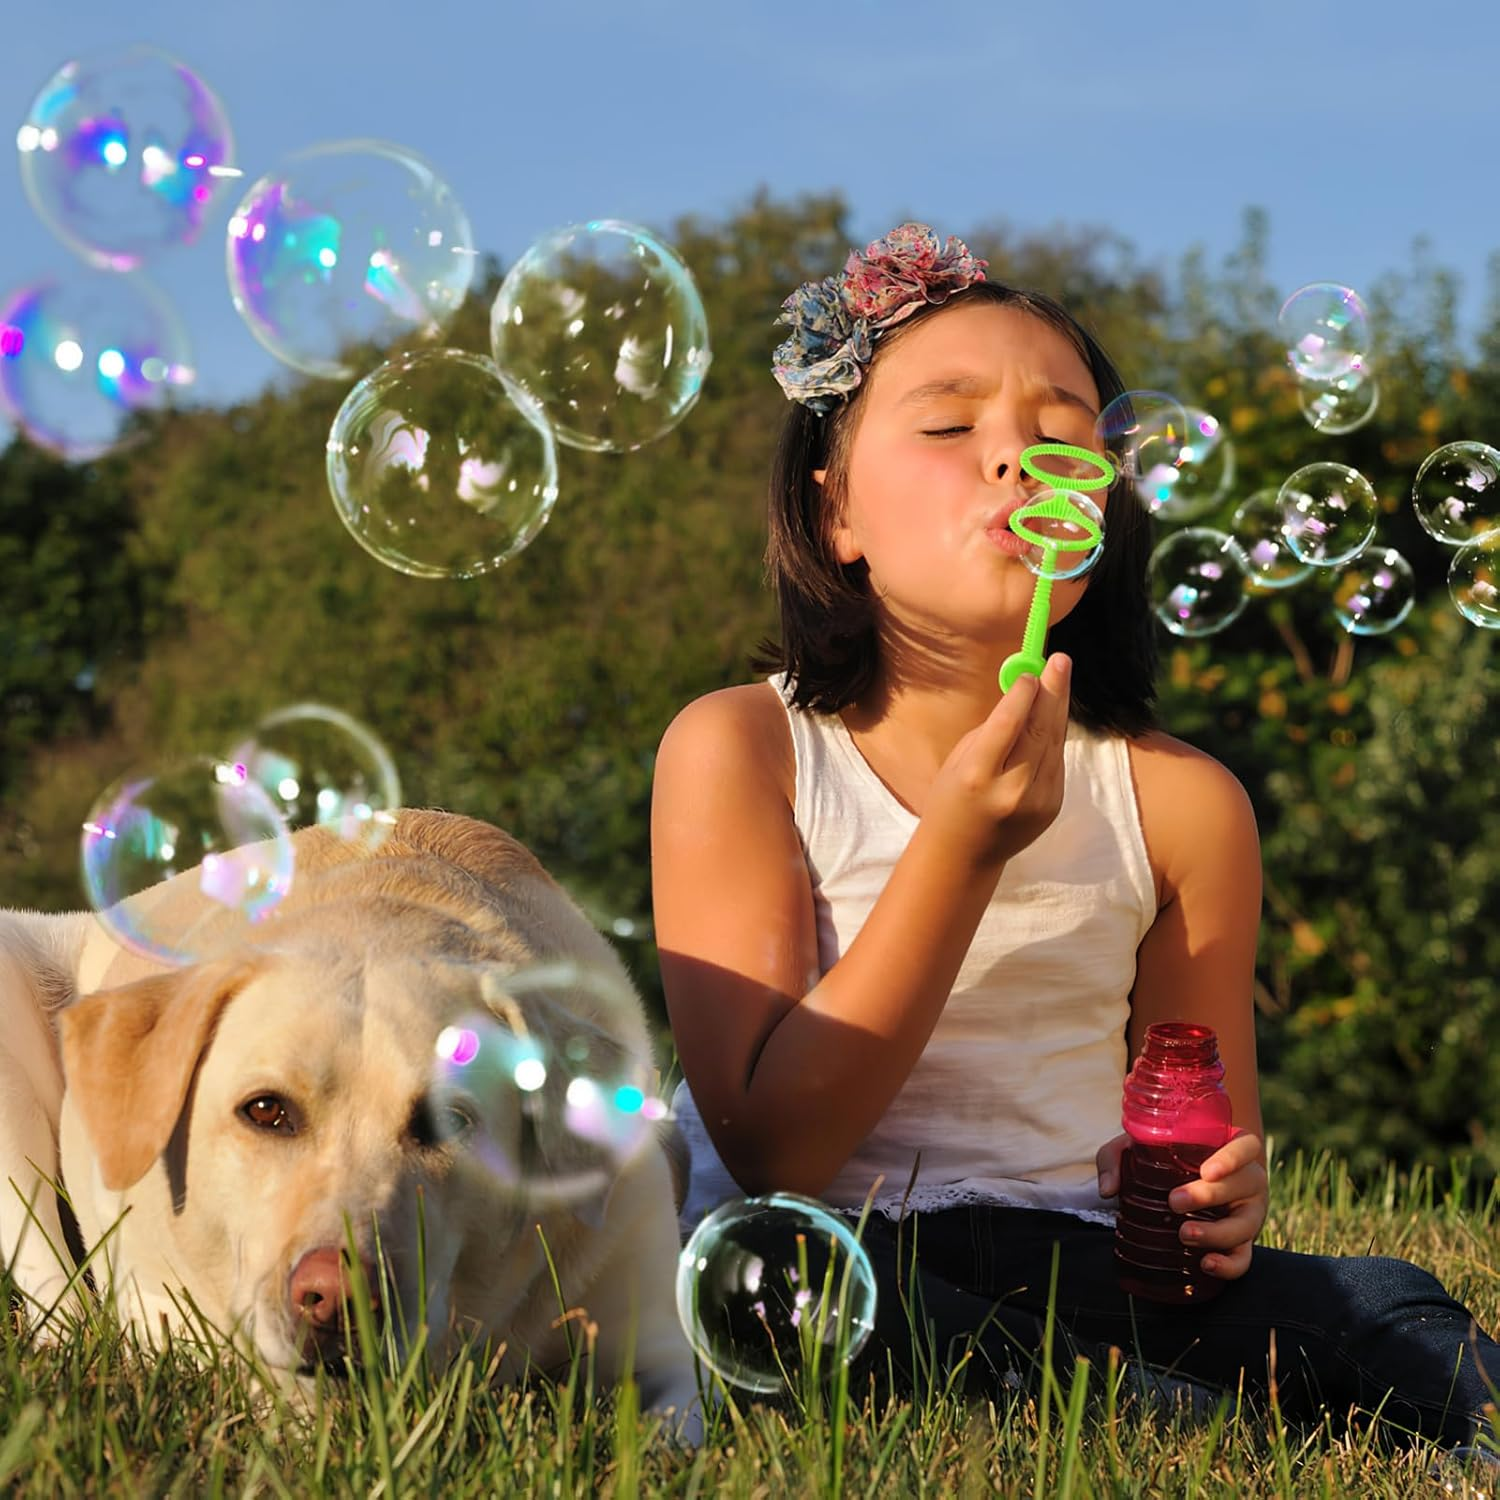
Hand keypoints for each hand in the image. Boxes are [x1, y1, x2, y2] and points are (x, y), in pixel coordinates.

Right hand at [925, 652, 1070, 868]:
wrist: (963, 856)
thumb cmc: (951, 798)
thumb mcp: (959, 760)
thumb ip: (992, 730)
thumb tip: (1024, 694)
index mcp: (977, 775)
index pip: (1008, 725)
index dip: (1023, 694)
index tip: (1031, 670)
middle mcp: (1011, 789)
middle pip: (1039, 730)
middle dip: (1052, 691)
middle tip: (1060, 660)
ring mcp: (1037, 801)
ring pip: (1054, 742)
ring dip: (1057, 708)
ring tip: (1060, 676)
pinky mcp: (1053, 806)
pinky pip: (1056, 761)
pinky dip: (1054, 736)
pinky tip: (1051, 715)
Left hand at [1097, 1126, 1267, 1280]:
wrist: (1179, 1189)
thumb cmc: (1161, 1161)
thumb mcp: (1134, 1150)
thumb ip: (1115, 1159)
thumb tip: (1108, 1189)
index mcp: (1230, 1148)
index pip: (1246, 1146)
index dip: (1232, 1157)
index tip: (1207, 1171)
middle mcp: (1247, 1180)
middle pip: (1245, 1185)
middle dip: (1209, 1195)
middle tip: (1175, 1201)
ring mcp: (1248, 1214)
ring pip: (1246, 1225)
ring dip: (1217, 1232)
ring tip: (1185, 1235)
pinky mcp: (1242, 1244)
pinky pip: (1243, 1259)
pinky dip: (1228, 1265)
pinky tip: (1206, 1263)